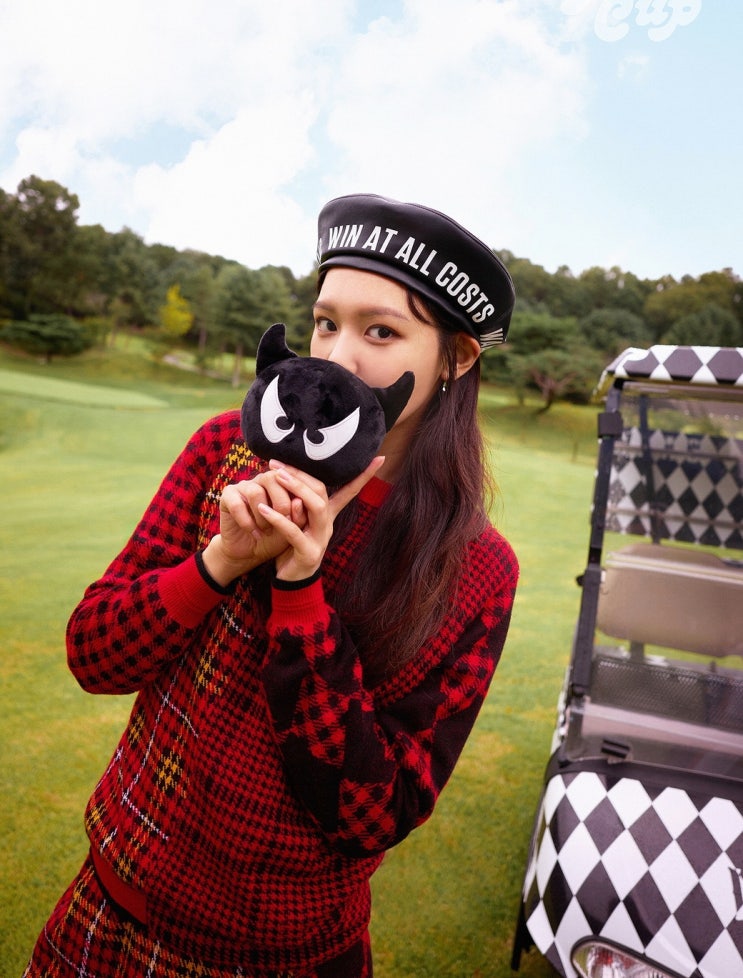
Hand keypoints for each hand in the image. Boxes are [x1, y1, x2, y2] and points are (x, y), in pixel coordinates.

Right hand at [202, 470, 307, 585]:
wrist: (251, 553)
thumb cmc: (275, 538)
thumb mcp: (291, 528)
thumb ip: (299, 515)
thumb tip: (299, 501)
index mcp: (279, 482)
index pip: (289, 477)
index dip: (296, 496)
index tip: (300, 517)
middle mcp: (260, 480)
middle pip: (272, 478)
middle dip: (281, 503)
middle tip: (284, 522)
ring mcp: (243, 487)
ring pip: (255, 492)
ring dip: (263, 516)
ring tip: (266, 531)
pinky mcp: (227, 497)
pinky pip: (237, 505)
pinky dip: (247, 522)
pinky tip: (254, 532)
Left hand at [257, 456, 384, 581]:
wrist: (291, 581)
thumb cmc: (292, 546)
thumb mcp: (297, 520)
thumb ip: (298, 502)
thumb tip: (292, 478)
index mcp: (328, 515)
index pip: (349, 491)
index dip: (364, 475)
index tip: (379, 457)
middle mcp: (328, 524)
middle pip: (322, 492)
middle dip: (301, 474)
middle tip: (277, 462)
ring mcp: (321, 539)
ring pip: (315, 507)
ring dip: (295, 489)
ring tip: (275, 477)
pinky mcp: (308, 553)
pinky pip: (294, 532)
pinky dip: (278, 519)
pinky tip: (263, 509)